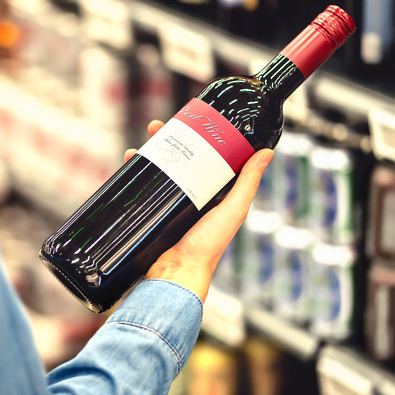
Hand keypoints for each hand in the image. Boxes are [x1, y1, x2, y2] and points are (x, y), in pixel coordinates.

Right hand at [124, 120, 273, 301]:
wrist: (175, 273)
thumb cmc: (208, 247)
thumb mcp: (233, 210)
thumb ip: (248, 182)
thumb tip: (266, 152)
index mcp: (212, 194)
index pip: (204, 156)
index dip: (195, 137)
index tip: (188, 121)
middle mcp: (190, 197)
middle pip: (176, 159)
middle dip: (164, 140)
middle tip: (155, 127)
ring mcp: (168, 205)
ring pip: (156, 171)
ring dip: (145, 154)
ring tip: (138, 146)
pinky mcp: (150, 214)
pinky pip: (141, 189)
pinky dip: (133, 175)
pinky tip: (127, 164)